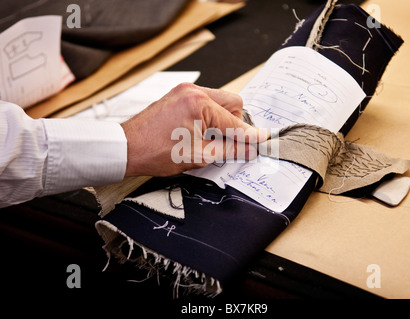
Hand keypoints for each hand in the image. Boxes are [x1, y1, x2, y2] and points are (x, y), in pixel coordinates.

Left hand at [121, 83, 267, 176]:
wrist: (126, 148)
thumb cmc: (155, 152)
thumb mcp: (198, 155)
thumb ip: (230, 149)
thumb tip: (250, 147)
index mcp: (199, 103)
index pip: (234, 121)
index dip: (248, 135)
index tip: (262, 141)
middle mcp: (193, 91)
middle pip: (232, 102)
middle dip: (235, 123)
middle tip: (230, 142)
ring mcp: (184, 91)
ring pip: (219, 101)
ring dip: (222, 119)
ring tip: (211, 139)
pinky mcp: (178, 95)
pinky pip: (205, 102)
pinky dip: (209, 116)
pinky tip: (201, 131)